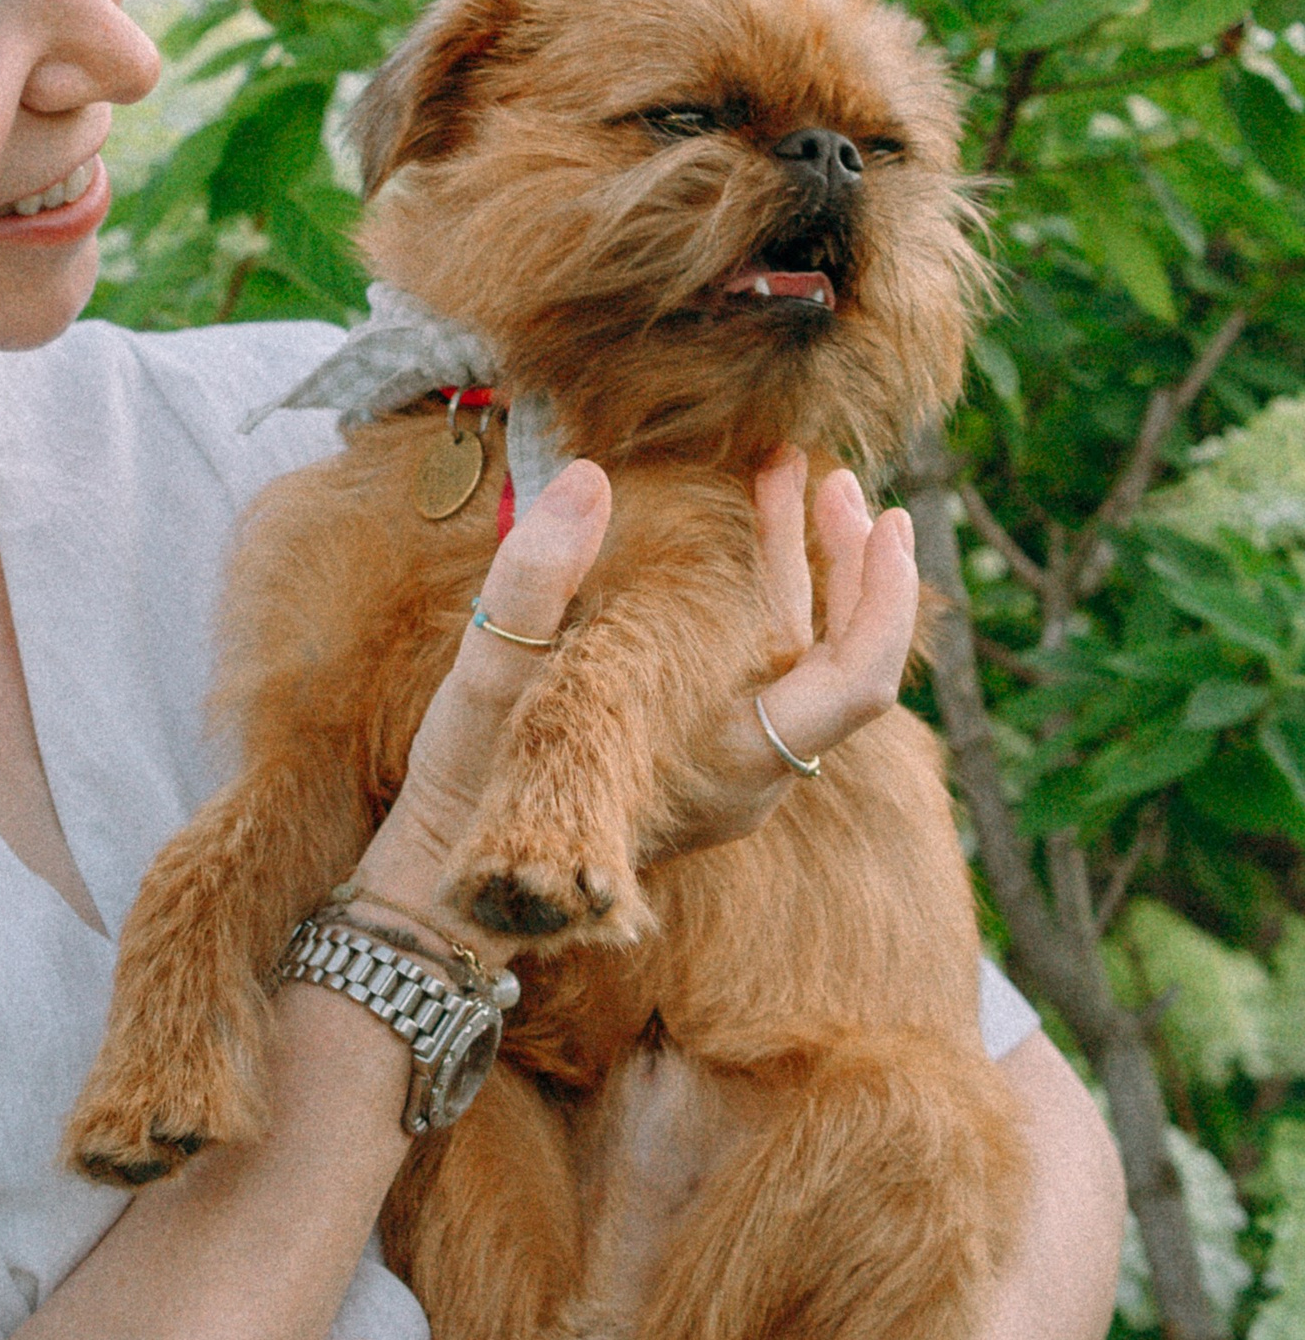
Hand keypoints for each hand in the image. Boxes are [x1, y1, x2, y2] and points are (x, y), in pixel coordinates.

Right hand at [359, 447, 920, 912]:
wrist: (451, 865)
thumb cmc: (469, 781)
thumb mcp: (488, 677)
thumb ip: (534, 580)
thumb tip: (584, 482)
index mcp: (727, 760)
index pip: (857, 682)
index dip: (885, 596)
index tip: (888, 518)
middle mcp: (751, 775)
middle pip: (843, 661)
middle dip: (845, 559)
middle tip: (823, 474)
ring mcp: (733, 770)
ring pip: (802, 662)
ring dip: (801, 568)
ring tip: (781, 477)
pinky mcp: (706, 759)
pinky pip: (769, 674)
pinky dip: (768, 601)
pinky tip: (741, 546)